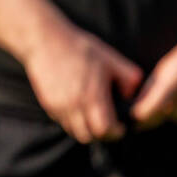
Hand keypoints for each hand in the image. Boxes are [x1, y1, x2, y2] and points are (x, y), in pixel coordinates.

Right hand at [22, 24, 142, 143]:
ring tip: (92, 117)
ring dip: (85, 128)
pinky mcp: (47, 103)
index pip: (105, 130)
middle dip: (101, 134)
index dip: (116, 132)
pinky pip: (61, 121)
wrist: (44, 40)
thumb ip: (128, 78)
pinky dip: (71, 120)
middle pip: (88, 136)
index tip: (120, 126)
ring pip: (73, 130)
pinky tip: (76, 106)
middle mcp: (73, 105)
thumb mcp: (110, 58)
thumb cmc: (79, 47)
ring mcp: (58, 105)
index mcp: (92, 96)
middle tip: (108, 125)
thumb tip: (132, 95)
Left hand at [130, 26, 176, 128]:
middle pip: (165, 115)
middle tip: (165, 94)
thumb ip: (151, 88)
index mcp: (175, 79)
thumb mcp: (167, 66)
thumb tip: (136, 108)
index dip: (140, 116)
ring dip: (175, 110)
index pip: (151, 109)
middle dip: (159, 110)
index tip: (135, 118)